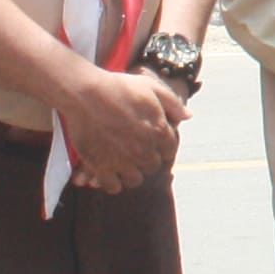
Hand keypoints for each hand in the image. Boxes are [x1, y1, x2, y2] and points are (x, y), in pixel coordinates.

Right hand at [51, 54, 184, 191]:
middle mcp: (144, 150)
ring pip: (134, 179)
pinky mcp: (101, 167)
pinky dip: (112, 182)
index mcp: (159, 132)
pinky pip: (113, 186)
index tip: (153, 142)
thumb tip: (188, 116)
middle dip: (146, 159)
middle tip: (134, 150)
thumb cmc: (119, 87)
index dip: (161, 146)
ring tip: (122, 163)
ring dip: (131, 173)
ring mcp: (123, 161)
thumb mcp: (151, 87)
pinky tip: (108, 173)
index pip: (169, 150)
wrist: (86, 93)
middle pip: (152, 166)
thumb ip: (172, 104)